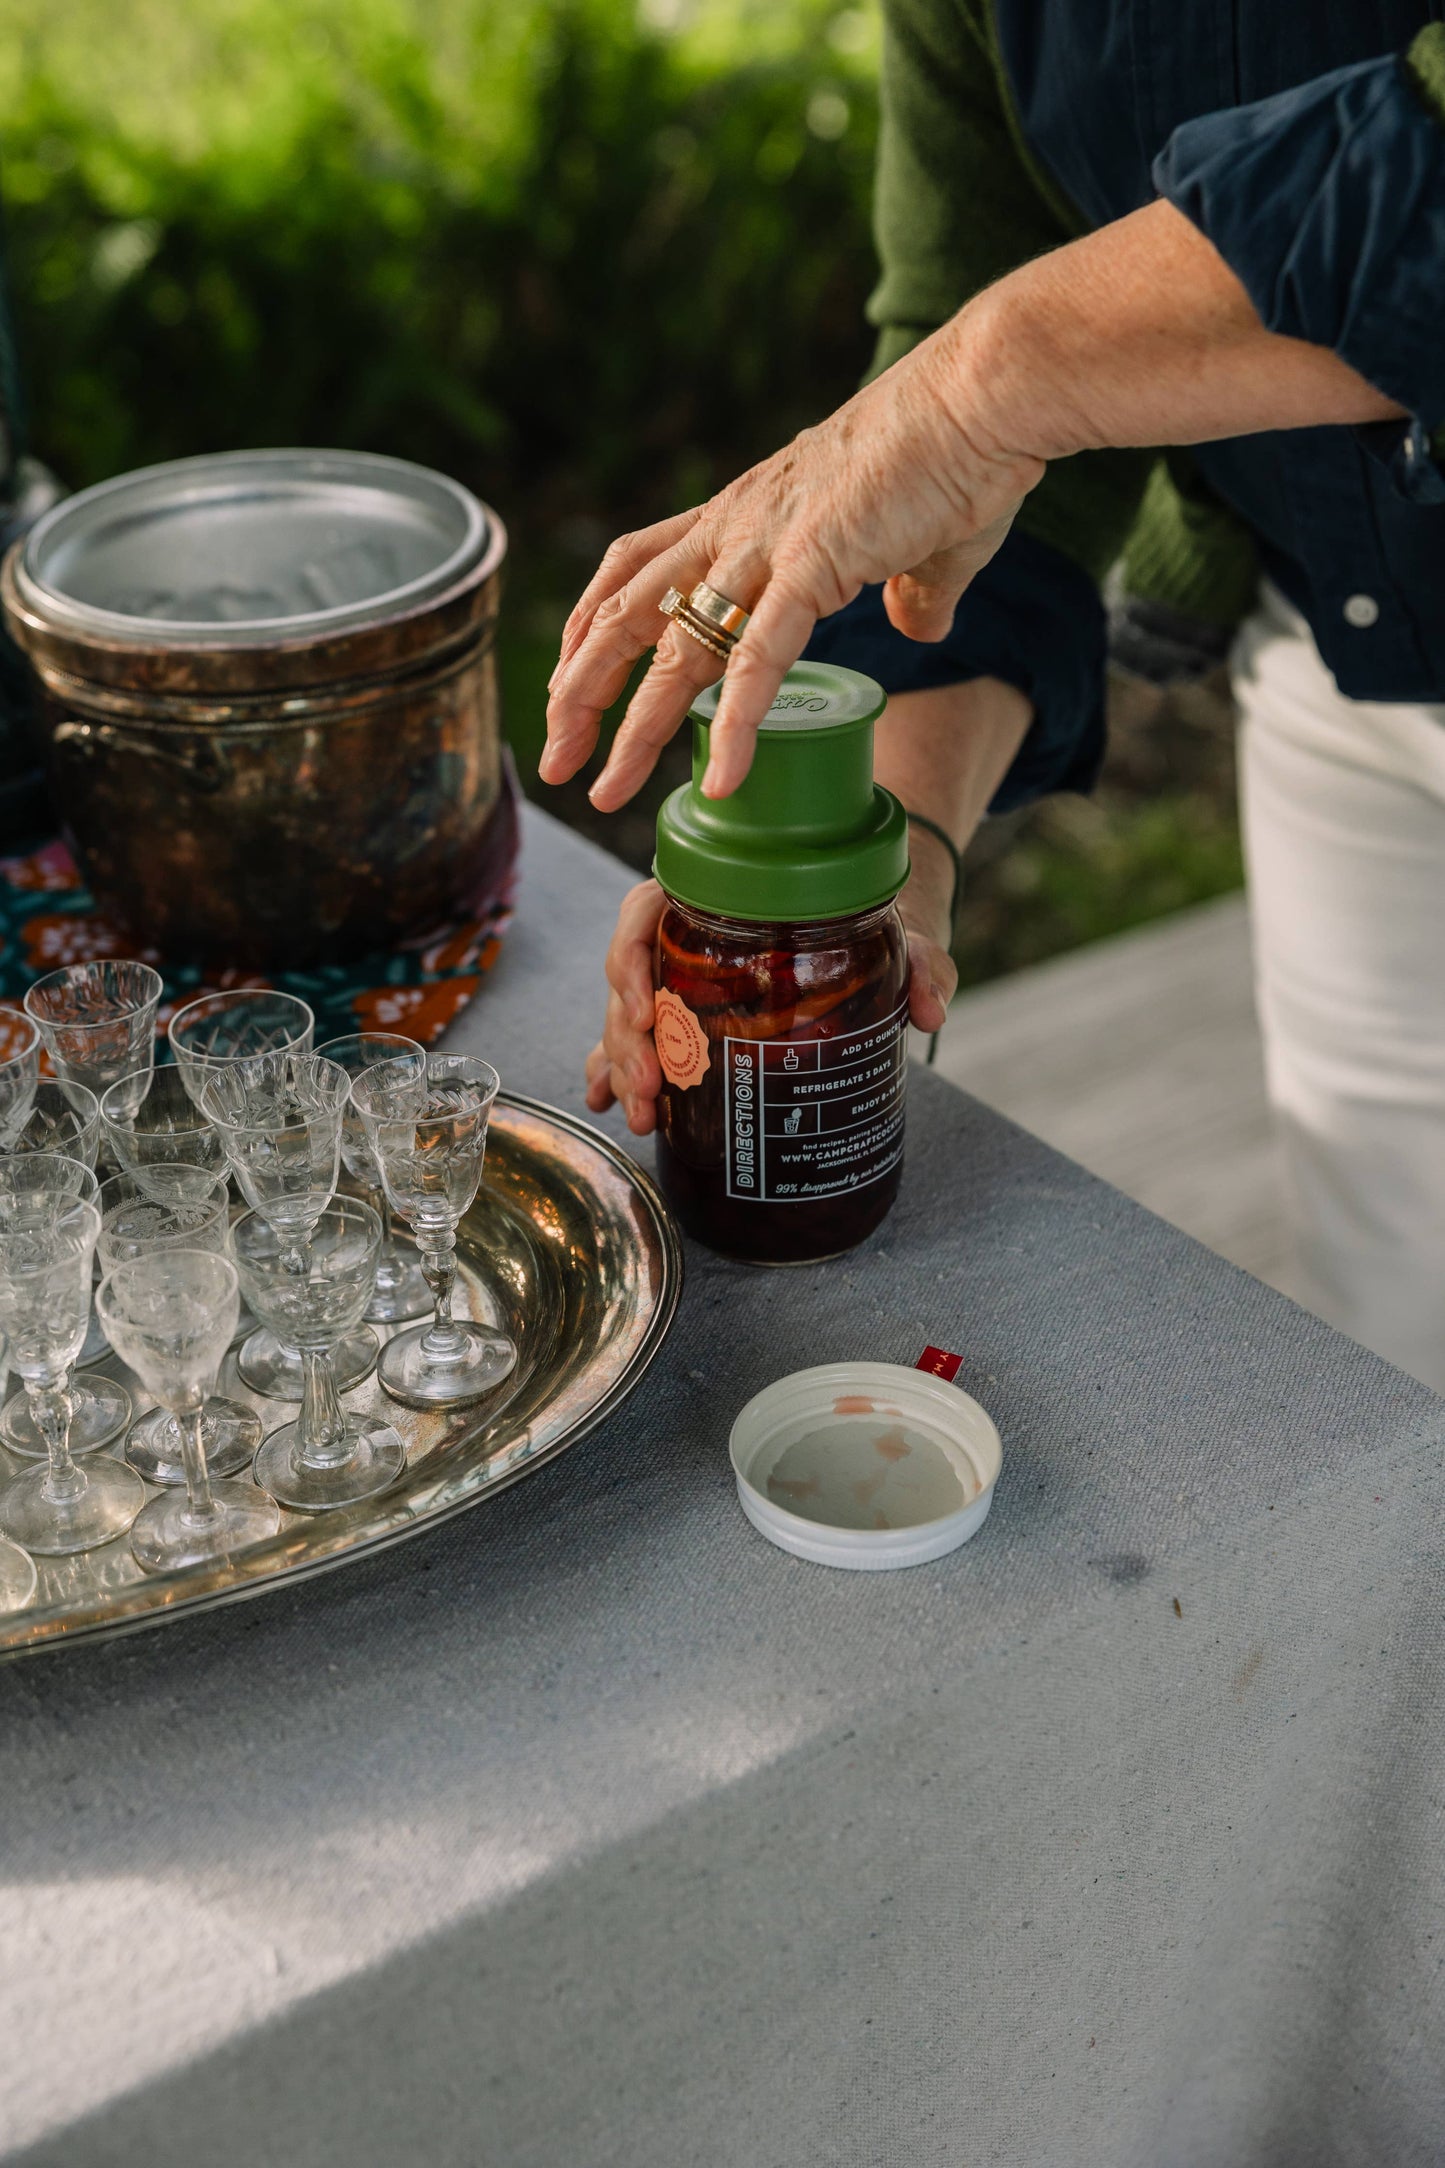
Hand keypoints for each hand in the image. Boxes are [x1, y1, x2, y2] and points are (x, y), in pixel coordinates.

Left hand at [543, 304, 1040, 812]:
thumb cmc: (959, 454)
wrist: (986, 393)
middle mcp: (736, 526)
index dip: (592, 629)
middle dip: (580, 694)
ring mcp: (767, 545)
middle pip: (625, 614)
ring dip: (632, 726)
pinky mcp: (814, 565)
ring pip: (672, 645)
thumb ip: (909, 592)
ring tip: (601, 792)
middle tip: (552, 760)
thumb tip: (920, 628)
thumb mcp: (918, 543)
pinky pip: (757, 660)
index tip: (571, 688)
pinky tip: (720, 782)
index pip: (634, 570)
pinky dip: (733, 726)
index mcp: (744, 512)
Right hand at [584, 866, 956, 1134]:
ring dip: (624, 1067)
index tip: (648, 1013)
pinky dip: (619, 1074)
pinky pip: (642, 1043)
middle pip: (631, 979)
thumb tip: (931, 1007)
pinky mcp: (689, 1021)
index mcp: (717, 896)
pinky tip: (614, 1106)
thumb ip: (922, 964)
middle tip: (651, 1086)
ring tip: (643, 1115)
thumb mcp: (904, 941)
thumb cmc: (876, 929)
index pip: (645, 912)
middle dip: (627, 1038)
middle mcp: (688, 937)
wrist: (876, 945)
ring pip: (630, 1019)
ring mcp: (683, 982)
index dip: (633, 960)